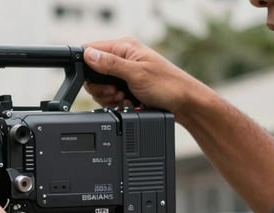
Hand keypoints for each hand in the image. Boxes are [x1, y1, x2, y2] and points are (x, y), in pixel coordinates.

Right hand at [83, 37, 215, 120]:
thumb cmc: (168, 86)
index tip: (98, 80)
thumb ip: (111, 64)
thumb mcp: (137, 74)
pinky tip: (126, 103)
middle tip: (115, 92)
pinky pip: (108, 95)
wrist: (185, 104)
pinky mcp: (125, 86)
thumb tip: (88, 54)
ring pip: (99, 86)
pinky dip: (114, 102)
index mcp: (124, 47)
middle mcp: (122, 57)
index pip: (91, 49)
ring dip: (108, 97)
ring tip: (123, 98)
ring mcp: (123, 73)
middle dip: (100, 87)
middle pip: (92, 72)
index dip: (87, 66)